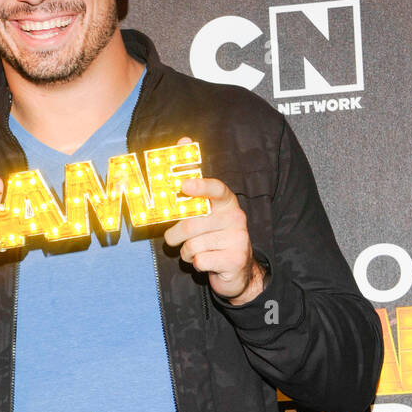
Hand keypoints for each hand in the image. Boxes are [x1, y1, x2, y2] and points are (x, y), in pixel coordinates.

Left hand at [162, 138, 264, 304]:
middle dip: (175, 235)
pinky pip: (200, 260)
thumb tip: (183, 141)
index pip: (217, 189)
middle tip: (173, 239)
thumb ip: (191, 185)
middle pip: (192, 225)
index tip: (184, 185)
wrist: (236, 270)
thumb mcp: (204, 212)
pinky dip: (195, 264)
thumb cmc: (214, 237)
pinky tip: (206, 262)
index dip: (200, 186)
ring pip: (193, 245)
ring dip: (185, 252)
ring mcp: (238, 239)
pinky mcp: (235, 260)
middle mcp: (236, 218)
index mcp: (227, 203)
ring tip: (194, 252)